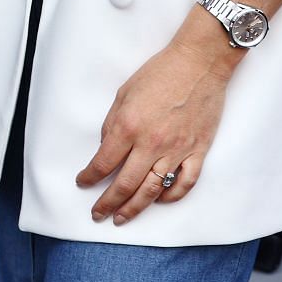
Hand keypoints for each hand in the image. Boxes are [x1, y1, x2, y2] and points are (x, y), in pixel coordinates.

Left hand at [75, 34, 232, 225]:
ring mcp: (177, 150)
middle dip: (107, 203)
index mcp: (129, 126)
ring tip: (122, 218)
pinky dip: (172, 196)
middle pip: (125, 184)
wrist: (198, 63)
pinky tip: (160, 200)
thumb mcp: (124, 93)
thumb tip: (106, 148)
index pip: (103, 163)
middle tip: (98, 213)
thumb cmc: (160, 73)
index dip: (89, 177)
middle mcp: (151, 143)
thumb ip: (113, 123)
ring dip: (135, 208)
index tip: (82, 183)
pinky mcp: (198, 151)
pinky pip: (184, 183)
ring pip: (153, 190)